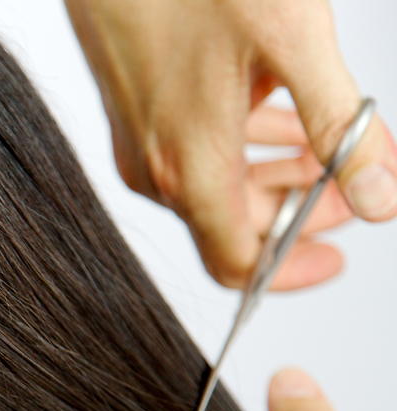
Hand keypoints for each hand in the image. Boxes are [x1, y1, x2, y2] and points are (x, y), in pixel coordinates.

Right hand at [65, 0, 396, 288]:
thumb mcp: (292, 43)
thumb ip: (342, 127)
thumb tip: (381, 197)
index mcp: (190, 167)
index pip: (241, 263)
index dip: (293, 270)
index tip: (337, 256)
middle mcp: (155, 169)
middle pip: (233, 228)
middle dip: (297, 215)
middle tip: (351, 188)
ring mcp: (140, 145)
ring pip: (213, 192)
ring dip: (273, 180)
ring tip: (324, 148)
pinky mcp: (134, 118)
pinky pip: (190, 159)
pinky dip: (242, 151)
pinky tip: (277, 115)